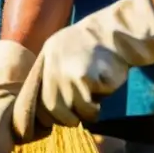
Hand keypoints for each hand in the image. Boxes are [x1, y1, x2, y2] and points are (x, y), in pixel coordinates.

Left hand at [12, 0, 153, 140]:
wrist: (116, 33)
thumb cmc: (97, 47)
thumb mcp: (68, 51)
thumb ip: (57, 71)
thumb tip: (53, 105)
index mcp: (47, 56)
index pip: (37, 93)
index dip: (47, 110)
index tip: (57, 117)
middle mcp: (51, 64)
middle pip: (51, 105)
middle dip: (64, 118)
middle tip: (76, 119)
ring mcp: (66, 71)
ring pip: (71, 108)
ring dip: (84, 113)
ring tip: (94, 108)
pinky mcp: (83, 78)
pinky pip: (87, 105)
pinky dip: (95, 108)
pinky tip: (101, 97)